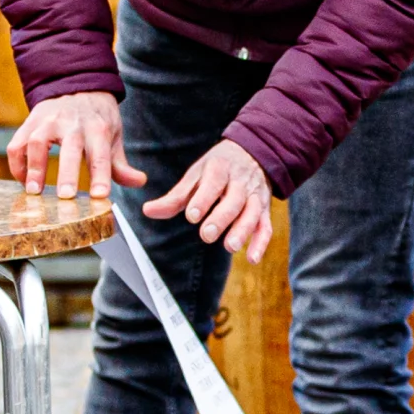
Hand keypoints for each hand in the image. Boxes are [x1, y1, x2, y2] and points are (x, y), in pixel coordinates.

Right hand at [8, 91, 143, 201]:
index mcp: (98, 129)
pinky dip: (18, 164)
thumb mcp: (114, 135)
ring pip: (38, 142)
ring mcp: (48, 121)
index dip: (101, 175)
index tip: (100, 196)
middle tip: (65, 197)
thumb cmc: (97, 119)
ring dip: (35, 167)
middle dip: (67, 173)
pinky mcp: (30, 122)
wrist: (77, 86)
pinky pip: (18, 144)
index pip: (101, 155)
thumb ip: (120, 164)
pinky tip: (24, 181)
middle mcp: (72, 123)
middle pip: (69, 148)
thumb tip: (139, 181)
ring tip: (34, 192)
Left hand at [145, 140, 274, 261]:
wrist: (253, 154)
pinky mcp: (264, 210)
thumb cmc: (217, 169)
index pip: (214, 182)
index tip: (192, 215)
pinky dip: (261, 243)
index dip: (204, 199)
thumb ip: (175, 197)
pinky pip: (266, 226)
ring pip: (252, 213)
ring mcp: (255, 196)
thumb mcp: (196, 175)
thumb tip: (147, 211)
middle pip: (234, 200)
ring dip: (243, 230)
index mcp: (220, 168)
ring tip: (229, 247)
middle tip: (206, 234)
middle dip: (221, 217)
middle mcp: (241, 182)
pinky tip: (252, 259)